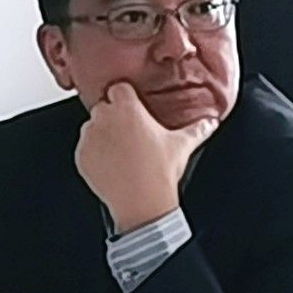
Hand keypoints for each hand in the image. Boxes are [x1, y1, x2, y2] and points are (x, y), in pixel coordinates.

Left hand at [74, 82, 211, 235]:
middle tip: (130, 133)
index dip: (127, 98)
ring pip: (92, 127)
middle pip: (104, 106)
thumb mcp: (182, 145)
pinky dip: (94, 154)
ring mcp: (89, 137)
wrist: (141, 204)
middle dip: (114, 116)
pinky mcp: (81, 156)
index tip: (134, 109)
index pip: (119, 88)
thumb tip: (211, 121)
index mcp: (127, 108)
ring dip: (102, 134)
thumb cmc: (160, 172)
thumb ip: (198, 128)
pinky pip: (85, 148)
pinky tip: (112, 164)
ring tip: (121, 152)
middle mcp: (104, 118)